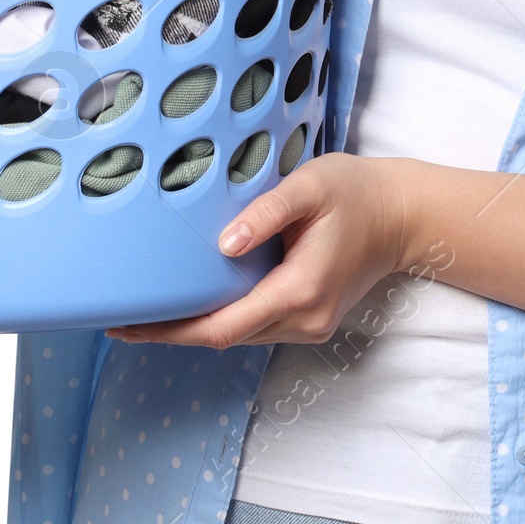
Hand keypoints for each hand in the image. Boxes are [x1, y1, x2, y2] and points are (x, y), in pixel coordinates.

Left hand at [105, 152, 418, 348]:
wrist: (402, 215)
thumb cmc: (356, 192)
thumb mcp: (310, 186)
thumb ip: (266, 212)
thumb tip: (224, 243)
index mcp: (300, 290)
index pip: (223, 326)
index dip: (171, 331)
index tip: (128, 325)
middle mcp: (304, 319)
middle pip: (225, 337)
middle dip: (173, 332)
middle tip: (122, 318)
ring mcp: (310, 324)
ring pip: (240, 335)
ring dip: (196, 327)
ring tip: (150, 311)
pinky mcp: (310, 319)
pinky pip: (256, 325)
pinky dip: (222, 318)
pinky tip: (196, 301)